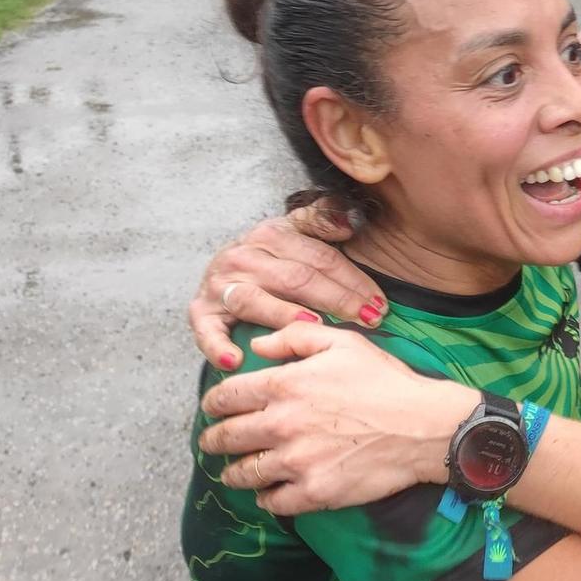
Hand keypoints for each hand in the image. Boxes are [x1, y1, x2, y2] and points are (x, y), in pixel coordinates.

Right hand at [188, 201, 380, 369]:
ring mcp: (221, 285)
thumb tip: (349, 222)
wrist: (220, 271)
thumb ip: (322, 219)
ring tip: (314, 325)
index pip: (321, 258)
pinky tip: (235, 361)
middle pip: (297, 279)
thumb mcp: (296, 230)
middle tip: (368, 319)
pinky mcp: (201, 312)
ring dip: (286, 316)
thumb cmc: (270, 257)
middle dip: (337, 300)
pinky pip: (208, 331)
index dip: (353, 280)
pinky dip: (218, 347)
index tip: (379, 303)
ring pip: (258, 302)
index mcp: (272, 234)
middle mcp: (245, 257)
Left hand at [196, 322, 476, 511]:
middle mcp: (281, 425)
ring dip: (233, 472)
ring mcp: (296, 463)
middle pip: (226, 438)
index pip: (226, 396)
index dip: (213, 403)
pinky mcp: (314, 493)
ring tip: (233, 472)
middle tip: (211, 442)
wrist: (424, 426)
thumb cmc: (386, 381)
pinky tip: (268, 492)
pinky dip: (265, 498)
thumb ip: (294, 338)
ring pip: (243, 473)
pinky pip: (272, 503)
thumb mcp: (343, 342)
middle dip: (213, 440)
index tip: (213, 408)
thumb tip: (257, 348)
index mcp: (284, 385)